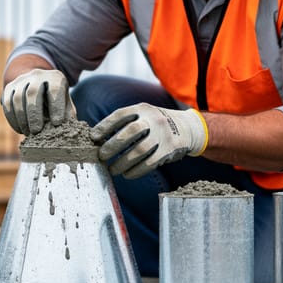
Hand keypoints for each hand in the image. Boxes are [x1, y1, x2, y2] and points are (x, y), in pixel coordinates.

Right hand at [1, 69, 75, 134]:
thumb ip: (67, 115)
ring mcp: (21, 80)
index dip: (56, 106)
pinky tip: (20, 129)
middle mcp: (37, 75)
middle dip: (34, 114)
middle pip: (32, 93)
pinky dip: (13, 119)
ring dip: (22, 118)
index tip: (57, 123)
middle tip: (36, 131)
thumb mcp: (65, 103)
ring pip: (17, 98)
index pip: (55, 89)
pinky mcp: (9, 87)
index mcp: (55, 77)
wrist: (38, 85)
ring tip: (28, 133)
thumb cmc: (56, 100)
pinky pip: (7, 103)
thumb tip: (67, 130)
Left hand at [90, 103, 207, 178]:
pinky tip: (127, 174)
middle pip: (130, 132)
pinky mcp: (169, 149)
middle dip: (113, 145)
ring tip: (113, 170)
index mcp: (142, 108)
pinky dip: (136, 171)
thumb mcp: (143, 114)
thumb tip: (98, 138)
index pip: (120, 115)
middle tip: (102, 156)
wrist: (188, 127)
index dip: (105, 126)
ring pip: (139, 150)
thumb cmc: (156, 124)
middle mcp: (153, 119)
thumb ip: (125, 122)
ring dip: (123, 162)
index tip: (94, 138)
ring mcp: (163, 134)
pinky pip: (150, 163)